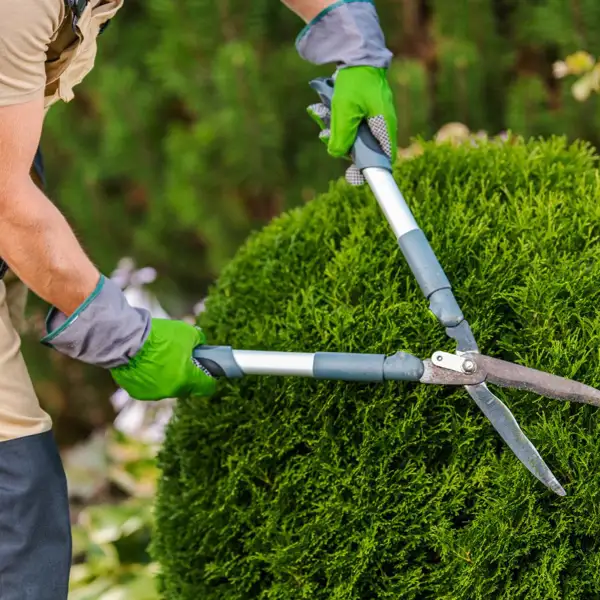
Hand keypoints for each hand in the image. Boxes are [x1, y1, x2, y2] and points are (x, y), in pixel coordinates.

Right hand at [110, 319, 215, 400]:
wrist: (126, 339)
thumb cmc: (159, 336)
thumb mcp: (187, 332)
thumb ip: (198, 341)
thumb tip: (201, 345)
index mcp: (187, 379)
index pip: (207, 386)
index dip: (210, 377)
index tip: (208, 369)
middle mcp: (171, 391)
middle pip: (187, 387)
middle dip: (189, 375)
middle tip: (184, 359)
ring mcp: (153, 394)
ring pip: (168, 387)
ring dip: (169, 376)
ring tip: (162, 358)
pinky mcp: (137, 392)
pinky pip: (150, 387)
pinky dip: (152, 377)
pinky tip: (147, 363)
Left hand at [307, 66, 396, 184]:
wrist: (356, 54)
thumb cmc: (355, 83)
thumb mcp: (344, 112)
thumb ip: (341, 137)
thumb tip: (337, 154)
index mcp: (385, 127)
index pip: (385, 159)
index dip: (371, 170)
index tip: (354, 176)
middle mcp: (382, 124)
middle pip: (363, 150)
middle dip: (342, 145)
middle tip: (326, 135)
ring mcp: (373, 117)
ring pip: (353, 136)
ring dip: (334, 130)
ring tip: (320, 114)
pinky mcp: (363, 110)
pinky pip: (349, 123)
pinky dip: (335, 120)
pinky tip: (322, 110)